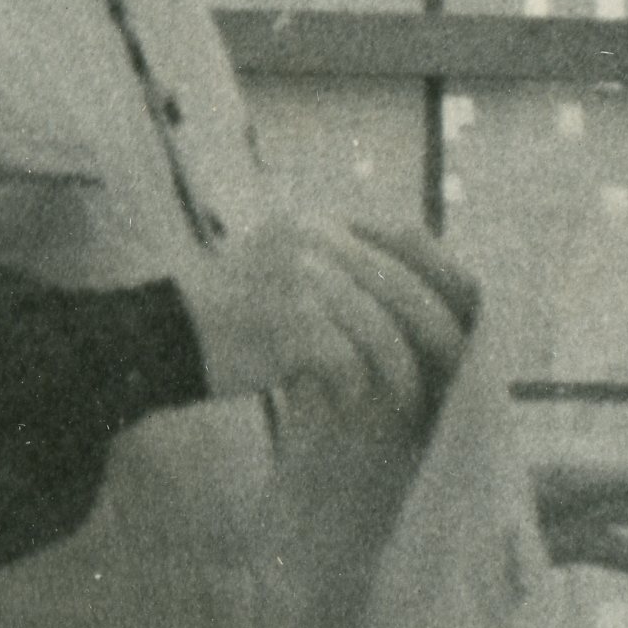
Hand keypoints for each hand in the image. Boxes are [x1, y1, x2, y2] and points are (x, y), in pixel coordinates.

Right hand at [182, 214, 474, 412]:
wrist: (156, 340)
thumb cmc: (231, 322)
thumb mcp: (288, 276)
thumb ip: (344, 277)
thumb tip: (424, 310)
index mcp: (315, 224)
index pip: (404, 239)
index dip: (444, 280)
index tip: (471, 317)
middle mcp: (310, 238)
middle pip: (402, 288)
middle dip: (438, 337)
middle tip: (458, 376)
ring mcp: (298, 275)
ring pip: (381, 330)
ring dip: (399, 375)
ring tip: (404, 403)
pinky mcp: (287, 318)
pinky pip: (348, 360)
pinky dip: (353, 387)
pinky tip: (342, 401)